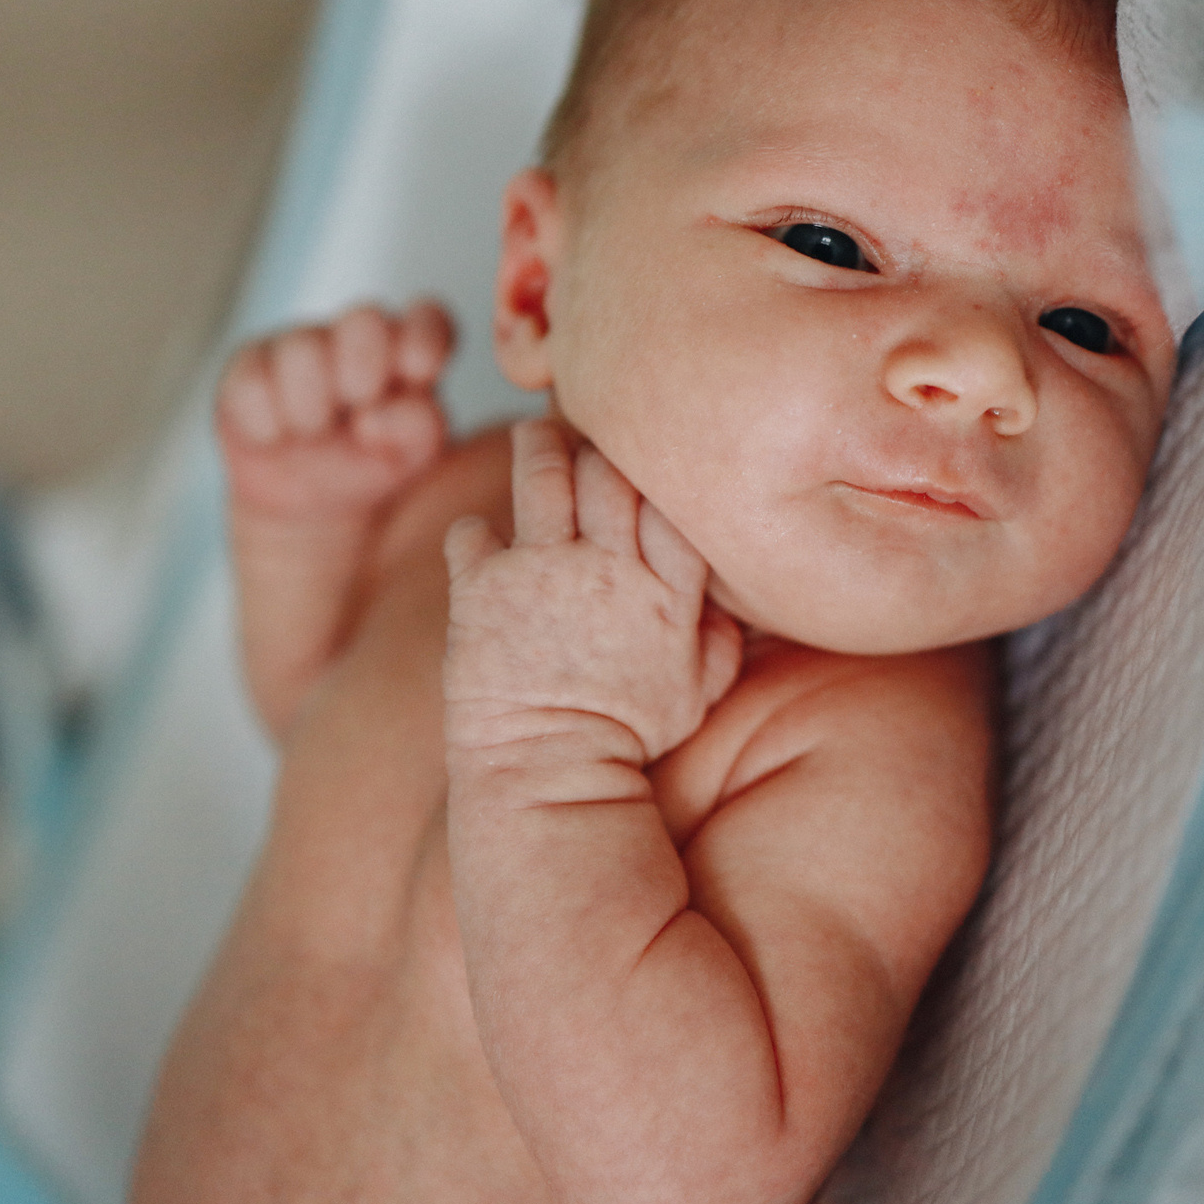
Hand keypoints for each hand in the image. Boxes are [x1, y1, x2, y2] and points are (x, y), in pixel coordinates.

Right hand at [216, 300, 454, 524]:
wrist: (308, 502)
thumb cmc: (368, 462)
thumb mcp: (410, 455)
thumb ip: (420, 429)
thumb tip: (383, 413)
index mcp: (405, 352)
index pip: (428, 320)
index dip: (425, 334)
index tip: (418, 370)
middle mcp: (353, 338)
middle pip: (367, 319)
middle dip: (364, 368)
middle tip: (356, 405)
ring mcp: (298, 347)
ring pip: (303, 349)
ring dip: (311, 409)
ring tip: (312, 433)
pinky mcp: (247, 369)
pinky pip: (251, 384)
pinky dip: (267, 425)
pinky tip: (275, 438)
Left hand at [444, 421, 742, 766]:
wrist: (546, 771)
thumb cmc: (625, 737)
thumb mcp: (697, 695)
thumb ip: (720, 641)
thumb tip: (732, 602)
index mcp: (665, 591)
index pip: (668, 495)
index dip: (656, 466)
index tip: (645, 459)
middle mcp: (607, 568)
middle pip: (608, 467)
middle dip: (597, 441)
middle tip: (588, 432)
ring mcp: (541, 571)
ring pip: (543, 472)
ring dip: (538, 448)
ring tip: (535, 440)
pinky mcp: (482, 587)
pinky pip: (472, 531)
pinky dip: (474, 534)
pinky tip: (481, 544)